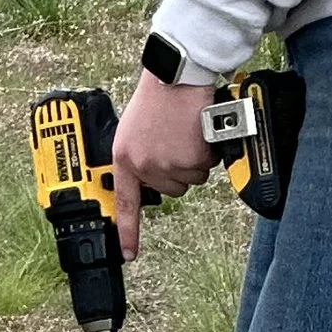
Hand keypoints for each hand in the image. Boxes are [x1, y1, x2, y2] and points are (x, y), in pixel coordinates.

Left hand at [112, 73, 215, 258]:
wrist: (176, 76)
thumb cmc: (158, 96)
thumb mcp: (134, 129)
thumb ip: (139, 156)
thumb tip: (151, 177)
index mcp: (124, 158)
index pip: (125, 202)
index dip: (128, 231)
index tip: (128, 254)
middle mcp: (144, 165)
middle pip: (170, 188)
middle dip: (178, 169)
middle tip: (175, 139)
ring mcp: (167, 165)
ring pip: (190, 178)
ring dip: (193, 159)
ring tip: (185, 131)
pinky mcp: (190, 160)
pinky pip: (206, 167)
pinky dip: (208, 151)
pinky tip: (198, 131)